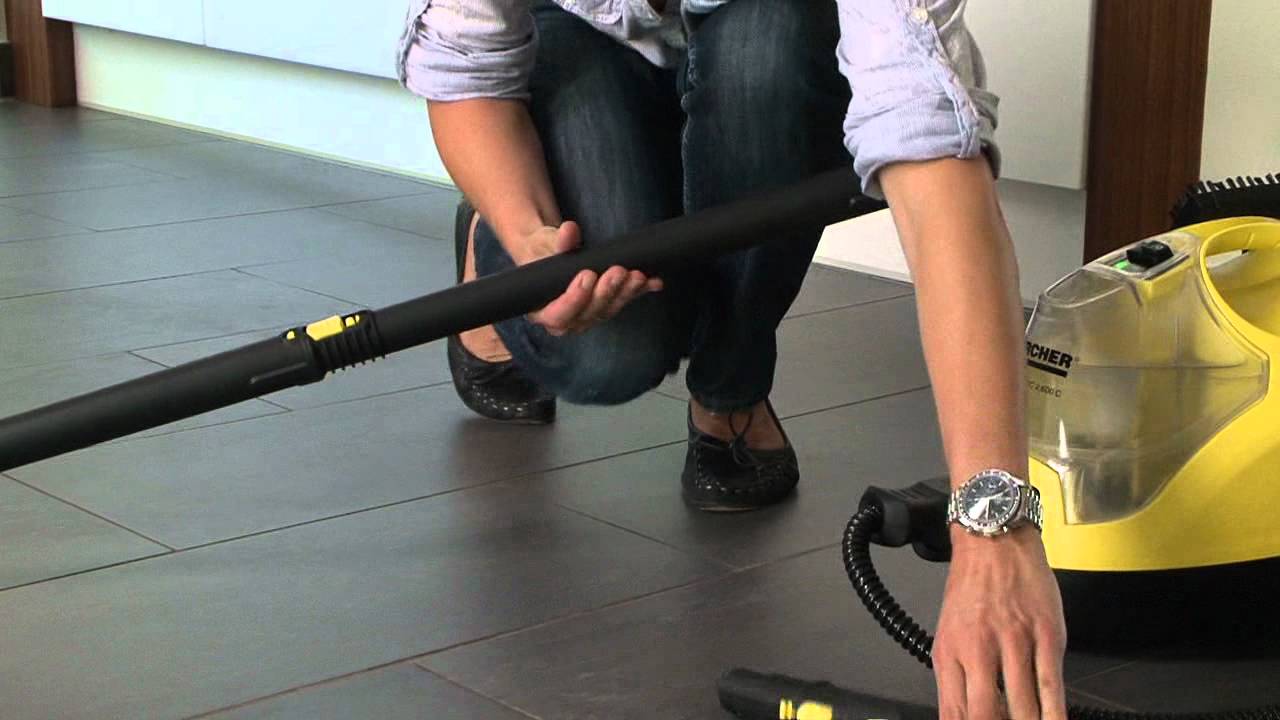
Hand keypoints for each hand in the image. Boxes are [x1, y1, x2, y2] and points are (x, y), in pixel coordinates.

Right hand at [506, 221, 662, 335]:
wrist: (549, 253)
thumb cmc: (541, 254)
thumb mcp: (542, 245)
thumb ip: (556, 242)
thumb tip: (568, 231)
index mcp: (542, 311)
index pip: (558, 316)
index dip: (574, 299)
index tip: (586, 275)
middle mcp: (568, 319)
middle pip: (589, 314)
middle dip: (606, 292)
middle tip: (617, 271)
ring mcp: (589, 315)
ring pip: (610, 309)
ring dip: (626, 293)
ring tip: (637, 275)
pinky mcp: (607, 305)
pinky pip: (624, 300)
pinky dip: (640, 291)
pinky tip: (654, 282)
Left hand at [933, 526, 1067, 719]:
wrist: (993, 541)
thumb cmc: (971, 588)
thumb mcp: (949, 632)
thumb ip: (955, 675)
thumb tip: (962, 715)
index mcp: (949, 653)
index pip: (953, 712)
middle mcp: (978, 651)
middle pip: (986, 715)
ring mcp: (1014, 642)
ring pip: (1023, 706)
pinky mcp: (1046, 635)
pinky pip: (1051, 684)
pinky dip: (1055, 713)